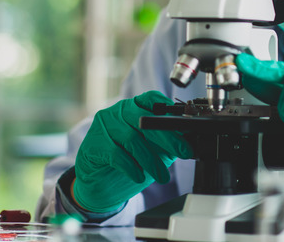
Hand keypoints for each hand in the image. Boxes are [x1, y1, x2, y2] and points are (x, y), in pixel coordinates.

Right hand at [73, 91, 192, 212]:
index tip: (185, 125)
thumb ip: (168, 142)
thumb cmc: (128, 161)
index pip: (152, 99)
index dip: (170, 110)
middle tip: (184, 152)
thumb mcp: (153, 150)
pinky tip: (138, 176)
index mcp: (134, 107)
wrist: (100, 183)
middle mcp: (118, 112)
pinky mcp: (93, 144)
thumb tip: (190, 140)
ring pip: (132, 138)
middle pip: (144, 119)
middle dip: (168, 137)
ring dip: (151, 160)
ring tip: (162, 176)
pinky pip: (115, 153)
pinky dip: (131, 166)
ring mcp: (104, 126)